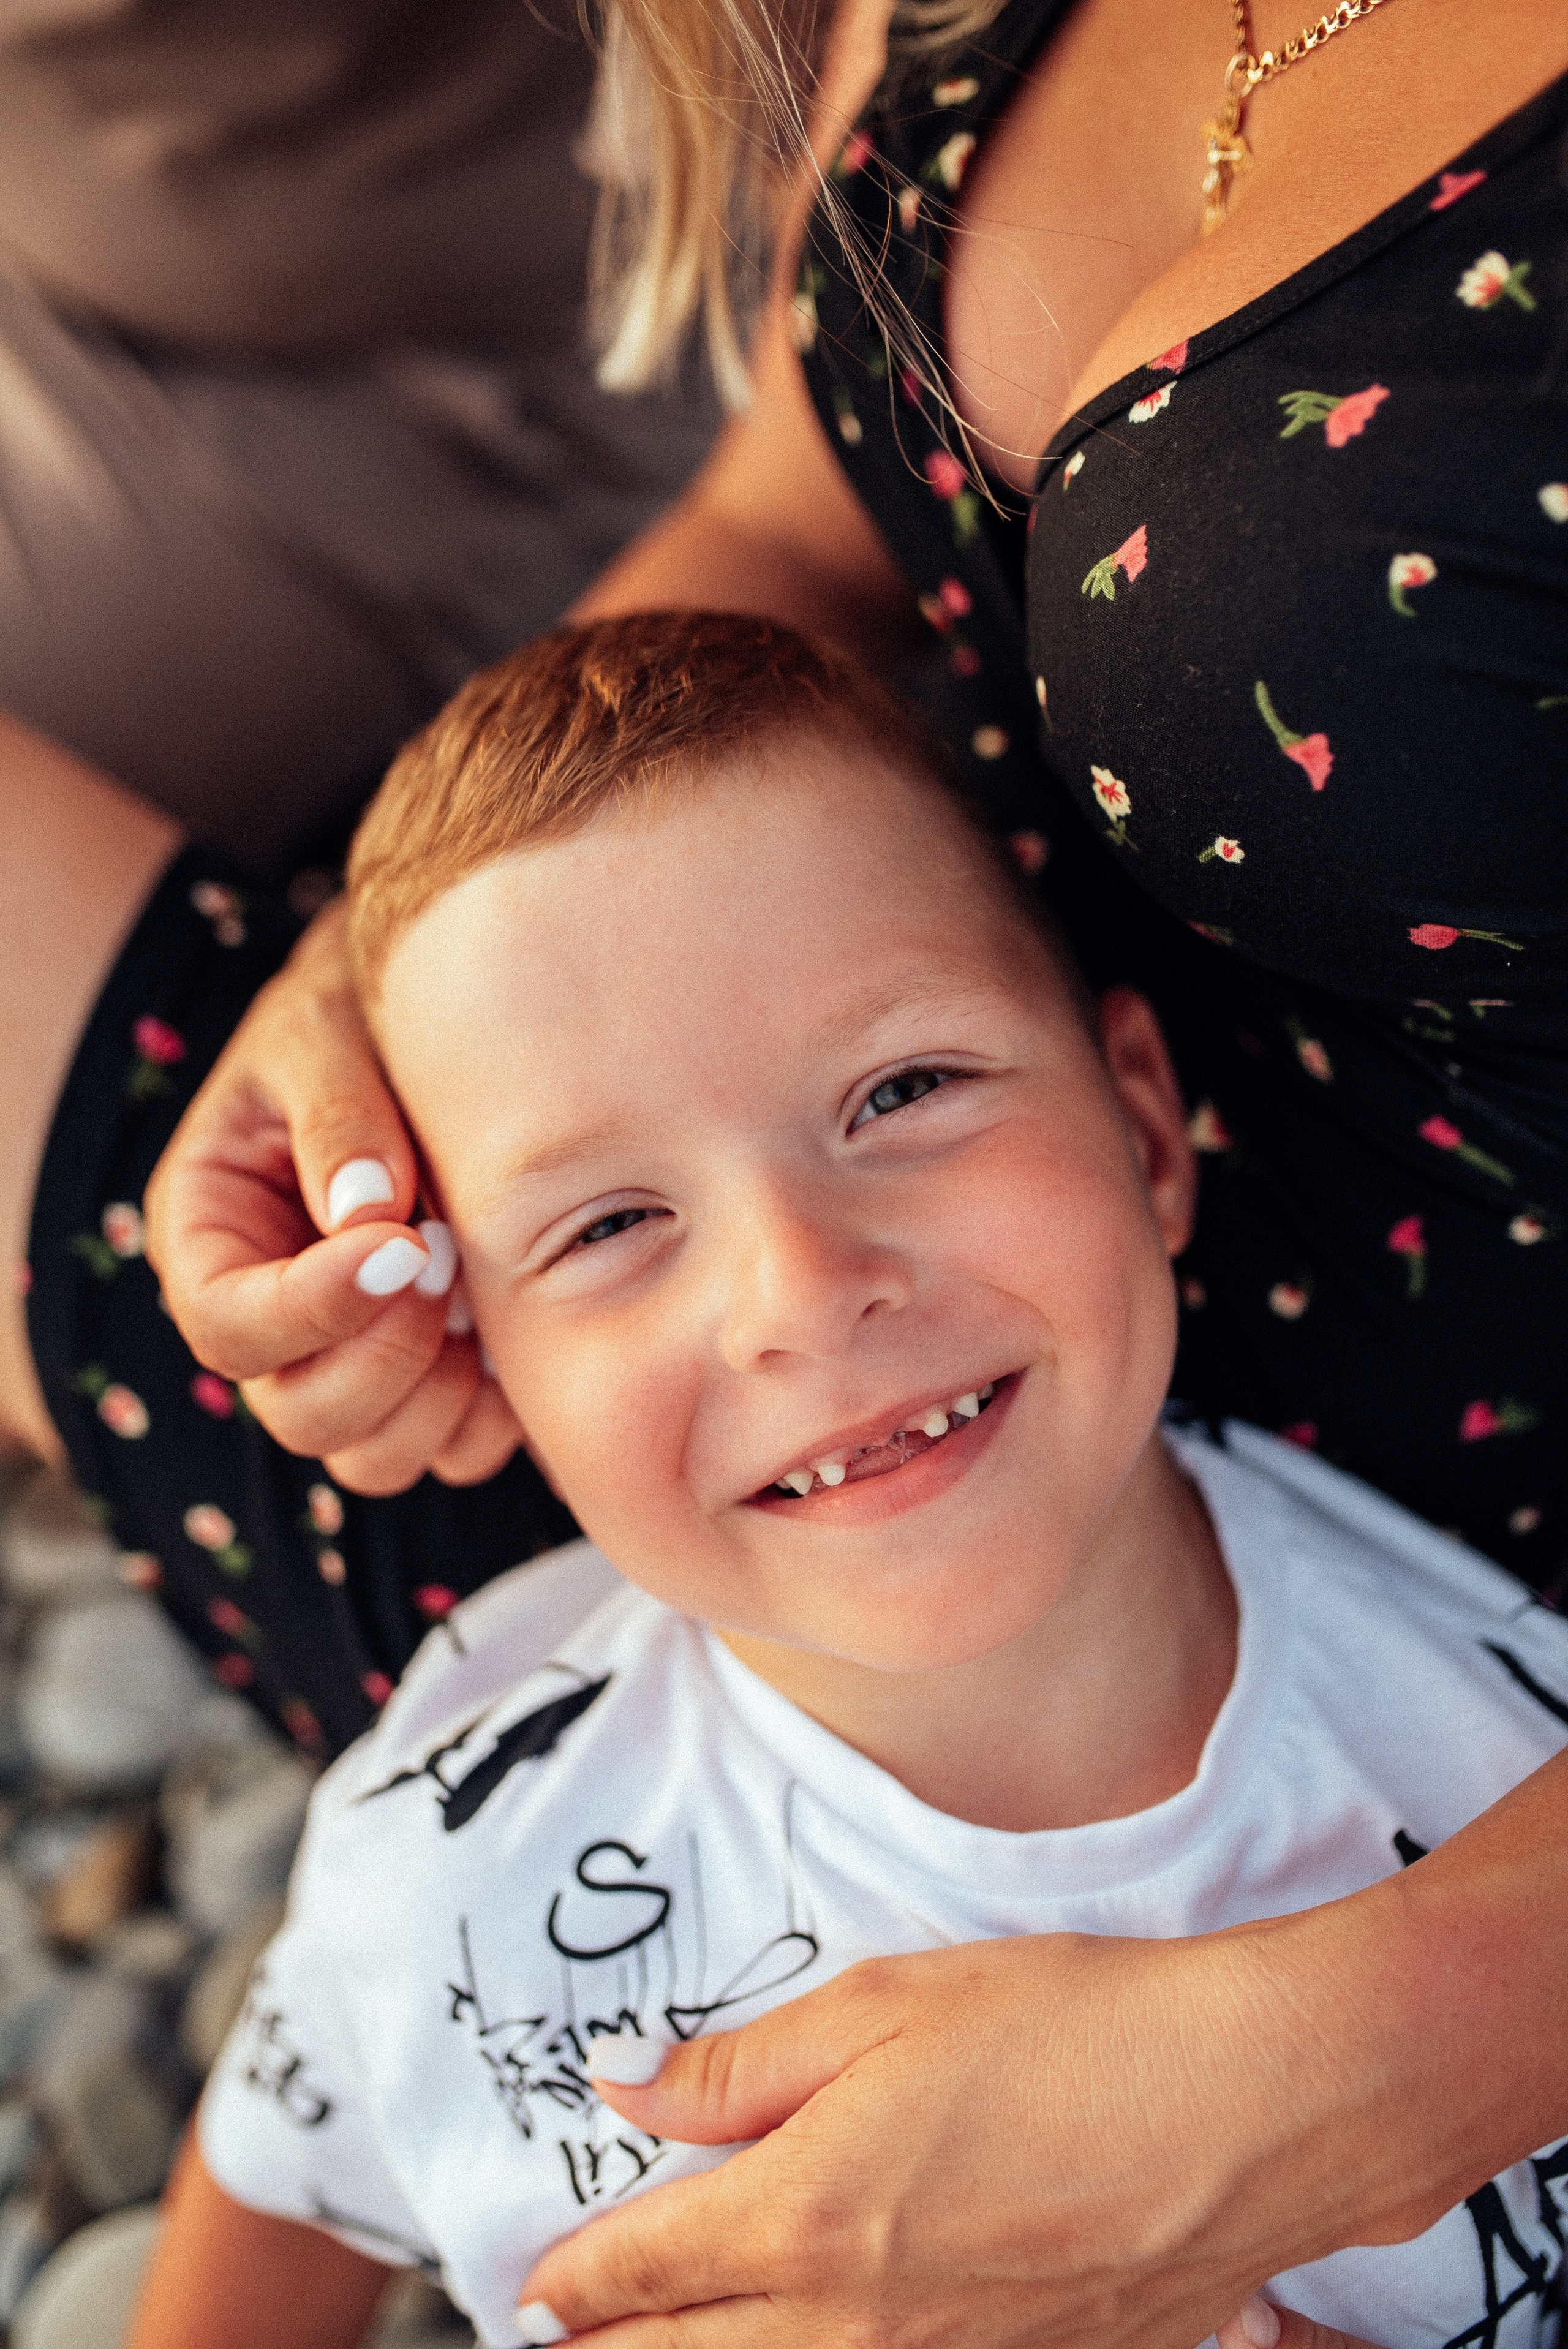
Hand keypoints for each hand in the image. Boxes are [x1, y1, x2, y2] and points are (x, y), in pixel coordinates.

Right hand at [143, 900, 522, 1493]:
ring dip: (438, 1395)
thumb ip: (336, 1112)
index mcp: (208, 1240)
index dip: (312, 1309)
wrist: (410, 1028)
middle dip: (385, 1356)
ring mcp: (347, 1362)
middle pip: (300, 1416)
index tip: (405, 1246)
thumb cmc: (345, 1023)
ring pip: (374, 1456)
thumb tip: (369, 1211)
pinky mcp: (427, 1379)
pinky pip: (455, 1450)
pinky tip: (509, 1322)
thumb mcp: (321, 1034)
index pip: (228, 1326)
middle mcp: (267, 1323)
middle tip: (446, 1257)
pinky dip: (490, 1412)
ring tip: (474, 1288)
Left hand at [518, 1924, 1442, 2348]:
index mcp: (806, 2213)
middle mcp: (854, 2319)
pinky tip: (817, 2342)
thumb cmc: (1073, 2031)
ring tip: (662, 2344)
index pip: (642, 2269)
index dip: (574, 2279)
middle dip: (615, 2347)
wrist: (1247, 2107)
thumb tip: (625, 2087)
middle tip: (567, 2333)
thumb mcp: (887, 2002)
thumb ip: (743, 2063)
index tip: (536, 2284)